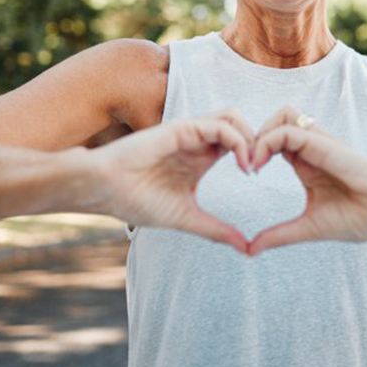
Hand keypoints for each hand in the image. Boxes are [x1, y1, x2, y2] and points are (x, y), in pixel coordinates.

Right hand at [92, 109, 254, 253]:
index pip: (238, 143)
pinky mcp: (182, 128)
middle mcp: (198, 141)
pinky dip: (237, 140)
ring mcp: (191, 132)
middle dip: (259, 141)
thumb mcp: (187, 218)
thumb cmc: (137, 201)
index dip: (255, 155)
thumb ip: (217, 229)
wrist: (104, 190)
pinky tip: (241, 164)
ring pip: (233, 117)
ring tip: (251, 165)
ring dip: (250, 137)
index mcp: (201, 158)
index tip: (259, 180)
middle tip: (261, 168)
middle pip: (241, 125)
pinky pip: (219, 125)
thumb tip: (246, 248)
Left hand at [247, 107, 366, 255]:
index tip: (245, 173)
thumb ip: (280, 235)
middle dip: (253, 136)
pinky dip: (269, 141)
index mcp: (306, 162)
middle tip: (244, 165)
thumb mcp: (309, 227)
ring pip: (282, 114)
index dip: (254, 150)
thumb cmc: (361, 218)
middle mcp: (312, 148)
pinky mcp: (326, 145)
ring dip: (261, 133)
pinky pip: (290, 130)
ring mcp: (320, 143)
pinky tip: (259, 164)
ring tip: (252, 162)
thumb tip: (250, 250)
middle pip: (275, 120)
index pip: (274, 139)